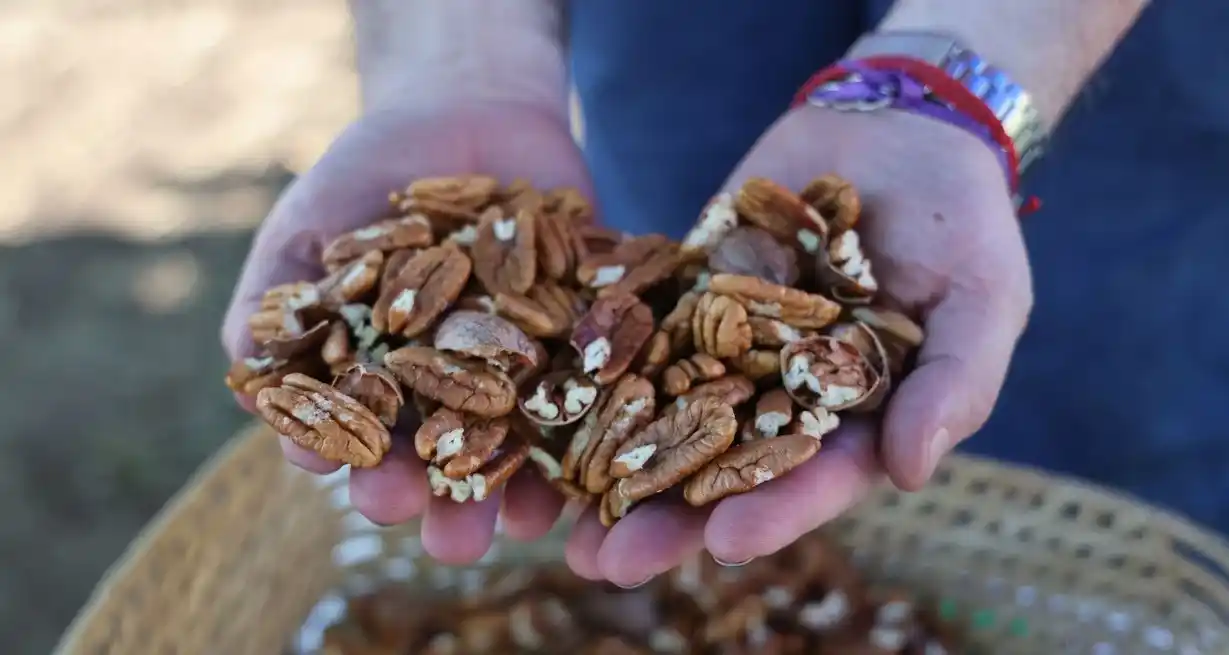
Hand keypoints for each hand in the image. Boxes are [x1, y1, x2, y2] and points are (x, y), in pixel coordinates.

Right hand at [220, 101, 587, 562]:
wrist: (461, 102)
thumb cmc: (365, 177)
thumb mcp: (306, 232)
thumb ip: (273, 306)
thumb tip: (251, 391)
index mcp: (388, 385)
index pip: (377, 447)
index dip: (372, 475)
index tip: (370, 494)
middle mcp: (460, 387)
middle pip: (456, 460)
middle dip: (453, 504)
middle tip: (453, 542)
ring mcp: (528, 361)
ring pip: (529, 439)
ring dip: (529, 488)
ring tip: (528, 524)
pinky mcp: (589, 327)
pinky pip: (600, 376)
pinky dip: (602, 413)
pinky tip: (601, 449)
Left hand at [564, 106, 1031, 585]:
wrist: (897, 127)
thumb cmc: (961, 221)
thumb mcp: (981, 298)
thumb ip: (956, 384)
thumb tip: (910, 474)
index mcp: (854, 419)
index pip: (813, 479)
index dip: (773, 514)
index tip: (725, 543)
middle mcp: (782, 395)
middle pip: (721, 467)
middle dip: (667, 517)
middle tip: (607, 563)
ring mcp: (728, 346)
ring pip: (665, 414)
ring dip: (614, 465)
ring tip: (560, 520)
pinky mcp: (686, 295)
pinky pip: (636, 331)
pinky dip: (594, 367)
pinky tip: (547, 402)